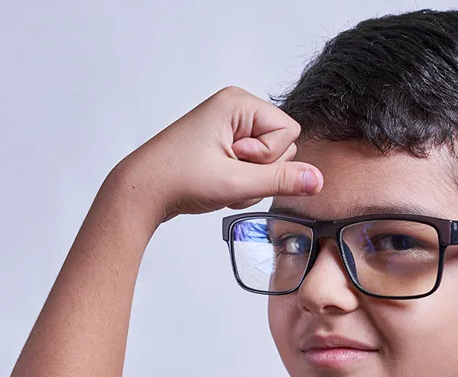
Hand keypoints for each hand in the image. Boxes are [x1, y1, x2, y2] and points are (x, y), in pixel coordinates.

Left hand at [106, 86, 323, 225]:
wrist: (140, 193)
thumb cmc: (176, 179)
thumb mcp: (235, 183)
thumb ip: (280, 180)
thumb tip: (317, 179)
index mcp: (237, 102)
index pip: (289, 131)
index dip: (268, 157)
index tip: (233, 162)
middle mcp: (234, 109)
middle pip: (281, 146)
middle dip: (259, 171)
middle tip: (225, 175)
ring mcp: (227, 128)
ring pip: (267, 161)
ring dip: (249, 181)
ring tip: (219, 182)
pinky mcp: (222, 145)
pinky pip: (251, 167)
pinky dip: (239, 183)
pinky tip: (217, 185)